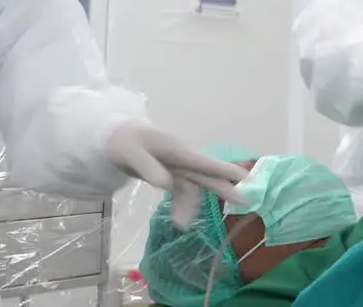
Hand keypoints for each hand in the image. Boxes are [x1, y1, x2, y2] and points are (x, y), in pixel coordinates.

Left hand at [105, 121, 248, 228]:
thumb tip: (167, 185)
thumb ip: (149, 168)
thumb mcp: (131, 153)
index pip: (205, 162)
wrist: (116, 136)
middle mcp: (182, 158)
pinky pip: (182, 192)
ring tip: (181, 226)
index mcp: (177, 149)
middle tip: (245, 201)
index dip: (225, 170)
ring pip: (194, 187)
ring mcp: (178, 167)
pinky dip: (182, 206)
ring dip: (191, 206)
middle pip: (207, 174)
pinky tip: (178, 222)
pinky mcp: (171, 175)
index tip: (246, 178)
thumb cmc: (125, 141)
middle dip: (224, 187)